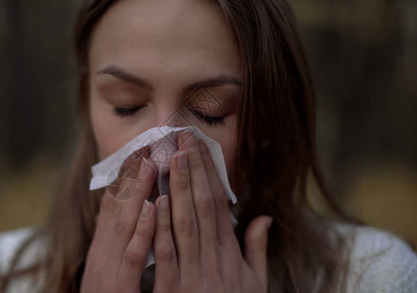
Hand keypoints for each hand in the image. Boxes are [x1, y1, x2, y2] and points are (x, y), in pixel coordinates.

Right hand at [81, 147, 157, 292]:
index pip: (115, 205)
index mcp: (104, 247)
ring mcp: (108, 267)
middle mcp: (102, 251)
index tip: (140, 150)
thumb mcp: (112, 268)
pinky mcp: (119, 285)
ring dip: (137, 191)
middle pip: (117, 206)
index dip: (127, 177)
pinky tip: (154, 208)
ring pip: (123, 222)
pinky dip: (142, 230)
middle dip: (131, 174)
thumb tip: (136, 214)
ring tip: (150, 162)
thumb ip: (123, 242)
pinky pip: (132, 254)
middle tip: (146, 143)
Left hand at [153, 132, 271, 292]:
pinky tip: (154, 202)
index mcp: (230, 253)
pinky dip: (160, 227)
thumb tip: (261, 218)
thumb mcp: (254, 283)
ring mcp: (192, 273)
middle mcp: (212, 258)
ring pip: (183, 223)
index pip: (218, 205)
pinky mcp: (173, 289)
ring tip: (168, 158)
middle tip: (180, 139)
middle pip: (200, 207)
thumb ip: (256, 249)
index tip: (198, 149)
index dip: (207, 175)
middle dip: (190, 171)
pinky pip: (165, 254)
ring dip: (175, 189)